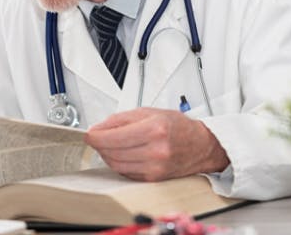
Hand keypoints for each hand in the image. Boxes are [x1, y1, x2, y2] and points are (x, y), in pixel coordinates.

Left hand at [84, 108, 228, 181]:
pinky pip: (126, 173)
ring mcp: (155, 167)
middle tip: (97, 138)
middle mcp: (155, 151)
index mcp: (154, 130)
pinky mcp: (154, 178)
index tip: (88, 134)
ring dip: (107, 155)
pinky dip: (118, 164)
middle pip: (112, 152)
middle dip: (99, 145)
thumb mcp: (149, 112)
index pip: (112, 137)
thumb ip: (120, 119)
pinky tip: (121, 154)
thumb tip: (98, 128)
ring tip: (109, 145)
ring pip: (116, 165)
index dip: (95, 136)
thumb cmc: (177, 127)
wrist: (202, 145)